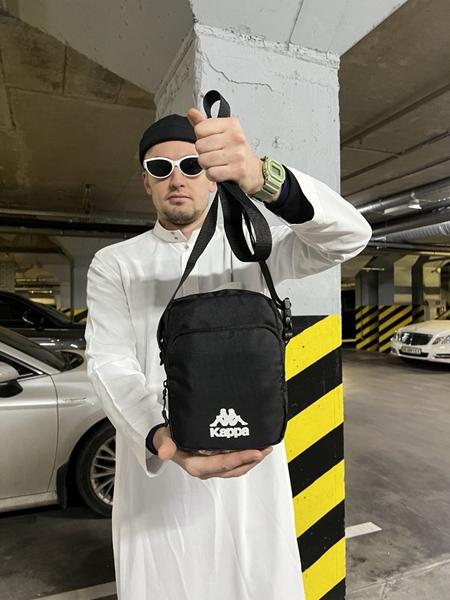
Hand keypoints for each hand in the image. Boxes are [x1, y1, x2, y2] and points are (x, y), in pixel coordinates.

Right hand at [153, 426, 272, 479]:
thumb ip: (165, 445)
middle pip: (234, 469)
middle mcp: (206, 470)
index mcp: (196, 466)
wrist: (165, 442)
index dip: (240, 459)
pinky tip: (254, 449)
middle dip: (252, 460)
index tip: (255, 452)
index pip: (222, 464)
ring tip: (265, 448)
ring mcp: (212, 468)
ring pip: (237, 468)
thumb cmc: (167, 440)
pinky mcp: (216, 463)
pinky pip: (234, 464)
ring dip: (252, 460)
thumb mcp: (164, 440)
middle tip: (266, 449)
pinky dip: (246, 458)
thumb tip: (164, 452)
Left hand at [186, 107, 263, 195]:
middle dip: (203, 154)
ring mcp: (237, 154)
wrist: (254, 171)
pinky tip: (221, 172)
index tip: (212, 142)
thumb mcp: (222, 134)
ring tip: (218, 164)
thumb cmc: (236, 152)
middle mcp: (235, 137)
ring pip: (204, 160)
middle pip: (200, 146)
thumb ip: (204, 124)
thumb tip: (192, 112)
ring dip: (207, 166)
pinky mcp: (238, 170)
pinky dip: (213, 176)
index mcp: (231, 124)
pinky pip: (212, 173)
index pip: (199, 129)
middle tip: (215, 156)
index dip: (201, 139)